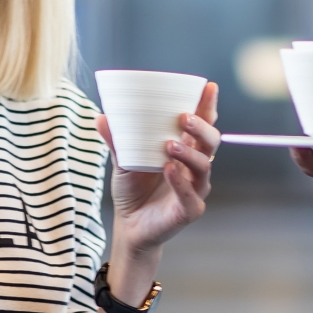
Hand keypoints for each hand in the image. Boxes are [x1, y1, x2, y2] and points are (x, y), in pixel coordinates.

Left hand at [98, 82, 219, 268]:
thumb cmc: (133, 191)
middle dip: (202, 127)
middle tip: (184, 117)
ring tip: (169, 144)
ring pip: (204, 167)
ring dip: (189, 153)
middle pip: (211, 142)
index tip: (208, 87)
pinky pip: (190, 194)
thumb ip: (116, 141)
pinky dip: (180, 181)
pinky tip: (169, 169)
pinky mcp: (190, 209)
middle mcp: (194, 167)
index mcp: (185, 150)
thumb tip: (102, 116)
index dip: (208, 106)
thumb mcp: (123, 162)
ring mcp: (195, 188)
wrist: (129, 226)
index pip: (203, 125)